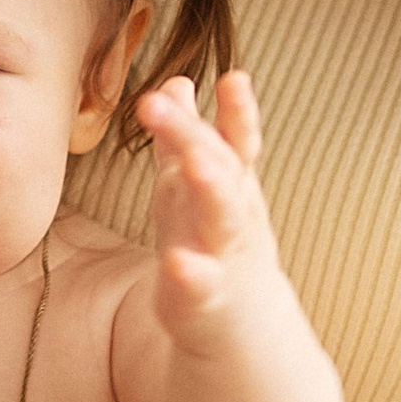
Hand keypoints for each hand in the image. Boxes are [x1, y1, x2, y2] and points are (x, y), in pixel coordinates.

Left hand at [137, 71, 280, 352]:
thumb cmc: (214, 241)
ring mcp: (223, 255)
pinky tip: (177, 262)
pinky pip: (198, 285)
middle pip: (221, 168)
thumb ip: (187, 134)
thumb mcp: (201, 185)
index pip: (237, 140)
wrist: (242, 324)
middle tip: (158, 101)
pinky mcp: (202, 298)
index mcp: (232, 183)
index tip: (234, 78)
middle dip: (195, 135)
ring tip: (194, 164)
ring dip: (210, 187)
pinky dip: (190, 274)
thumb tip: (176, 80)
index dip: (238, 111)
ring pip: (221, 218)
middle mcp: (234, 213)